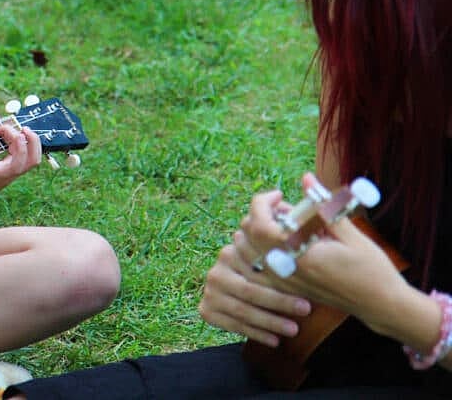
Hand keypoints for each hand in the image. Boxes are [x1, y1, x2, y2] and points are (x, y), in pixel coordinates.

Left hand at [0, 115, 41, 217]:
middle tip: (13, 130)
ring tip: (1, 130)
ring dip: (15, 144)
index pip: (33, 155)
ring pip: (18, 165)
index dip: (31, 139)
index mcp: (13, 167)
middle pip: (31, 159)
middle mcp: (9, 173)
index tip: (18, 127)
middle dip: (27, 140)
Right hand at [199, 188, 311, 345]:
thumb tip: (309, 177)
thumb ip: (309, 213)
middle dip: (278, 298)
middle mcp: (222, 259)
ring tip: (294, 328)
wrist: (291, 293)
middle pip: (248, 283)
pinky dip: (253, 332)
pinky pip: (230, 322)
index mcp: (241, 241)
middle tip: (306, 307)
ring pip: (241, 305)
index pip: (250, 237)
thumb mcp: (303, 240)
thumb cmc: (296, 265)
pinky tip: (275, 340)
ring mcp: (213, 284)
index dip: (274, 261)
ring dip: (268, 320)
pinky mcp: (208, 307)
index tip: (300, 265)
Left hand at [237, 172, 410, 333]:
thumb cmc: (370, 269)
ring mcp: (283, 284)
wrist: (380, 305)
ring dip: (257, 231)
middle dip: (260, 214)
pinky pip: (255, 266)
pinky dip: (259, 249)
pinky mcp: (285, 290)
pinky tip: (282, 242)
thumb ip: (323, 206)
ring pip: (247, 252)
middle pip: (247, 235)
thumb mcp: (350, 234)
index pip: (259, 225)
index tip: (279, 194)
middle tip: (286, 209)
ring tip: (285, 225)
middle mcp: (286, 272)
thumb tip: (306, 178)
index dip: (262, 203)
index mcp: (300, 257)